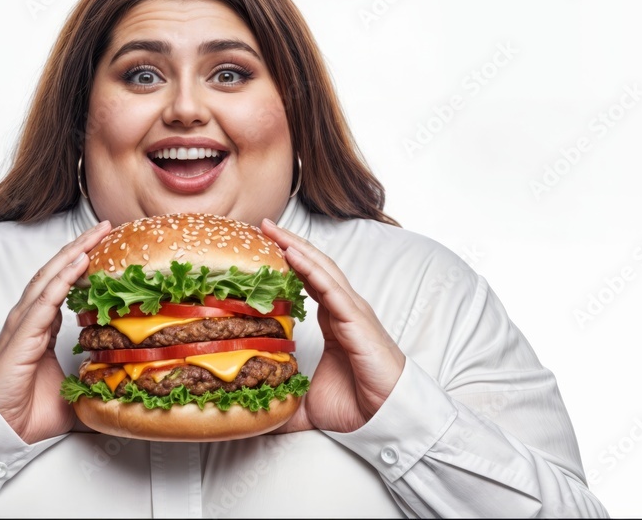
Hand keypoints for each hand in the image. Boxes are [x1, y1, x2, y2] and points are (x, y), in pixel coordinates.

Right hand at [0, 221, 110, 442]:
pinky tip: (79, 261)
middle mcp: (31, 318)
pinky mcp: (22, 333)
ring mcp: (25, 322)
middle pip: (57, 272)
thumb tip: (123, 386)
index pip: (63, 286)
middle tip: (105, 226)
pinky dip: (62, 277)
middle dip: (81, 247)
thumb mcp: (72, 392)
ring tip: (95, 233)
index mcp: (41, 327)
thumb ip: (93, 382)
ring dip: (74, 252)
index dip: (83, 265)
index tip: (107, 249)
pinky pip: (45, 298)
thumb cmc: (26, 411)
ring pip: (51, 277)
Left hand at [262, 219, 405, 432]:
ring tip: (272, 230)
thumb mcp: (306, 404)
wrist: (386, 418)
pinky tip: (292, 254)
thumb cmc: (357, 406)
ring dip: (297, 247)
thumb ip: (282, 403)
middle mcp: (344, 310)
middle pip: (314, 266)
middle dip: (289, 243)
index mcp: (334, 321)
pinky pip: (332, 288)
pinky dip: (312, 269)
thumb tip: (255, 416)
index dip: (288, 261)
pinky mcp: (357, 321)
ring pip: (322, 269)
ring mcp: (352, 312)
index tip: (262, 247)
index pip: (308, 281)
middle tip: (262, 224)